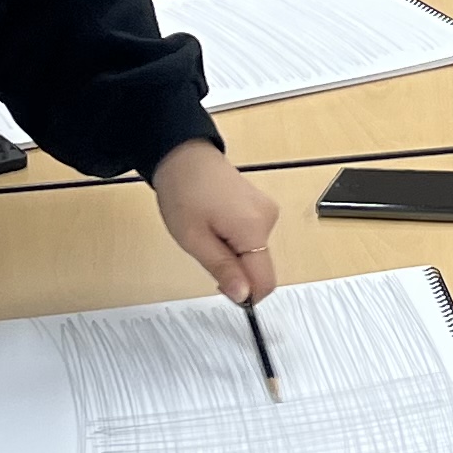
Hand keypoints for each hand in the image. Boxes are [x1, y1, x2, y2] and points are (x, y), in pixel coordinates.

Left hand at [149, 138, 280, 300]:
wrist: (184, 155)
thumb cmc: (183, 194)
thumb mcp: (194, 239)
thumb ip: (222, 269)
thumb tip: (244, 296)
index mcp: (254, 229)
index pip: (265, 281)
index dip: (246, 294)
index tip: (220, 287)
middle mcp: (269, 220)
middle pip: (260, 267)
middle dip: (236, 272)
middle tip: (206, 253)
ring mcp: (267, 212)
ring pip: (256, 254)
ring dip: (234, 256)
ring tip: (208, 234)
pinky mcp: (261, 208)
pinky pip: (253, 238)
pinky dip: (236, 242)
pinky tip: (216, 225)